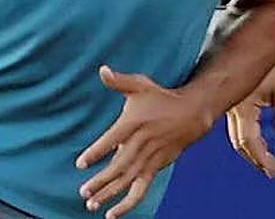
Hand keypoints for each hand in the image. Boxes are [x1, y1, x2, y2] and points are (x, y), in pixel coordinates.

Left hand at [76, 66, 214, 217]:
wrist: (192, 113)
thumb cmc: (161, 98)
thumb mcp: (141, 85)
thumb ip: (120, 81)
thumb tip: (102, 70)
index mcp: (135, 122)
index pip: (113, 140)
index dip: (97, 152)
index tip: (81, 163)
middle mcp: (143, 142)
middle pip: (120, 165)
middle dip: (102, 181)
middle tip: (84, 192)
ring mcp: (150, 157)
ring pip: (129, 180)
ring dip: (111, 194)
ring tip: (92, 204)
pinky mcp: (156, 167)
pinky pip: (141, 189)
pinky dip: (128, 203)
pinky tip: (113, 214)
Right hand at [226, 50, 274, 177]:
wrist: (259, 25)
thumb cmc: (274, 53)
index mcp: (241, 106)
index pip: (249, 143)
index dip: (261, 160)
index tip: (271, 171)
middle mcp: (228, 103)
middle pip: (237, 140)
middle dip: (253, 156)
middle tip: (267, 166)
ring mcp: (223, 94)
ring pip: (232, 128)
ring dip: (247, 143)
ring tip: (261, 153)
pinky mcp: (222, 86)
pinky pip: (228, 112)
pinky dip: (240, 127)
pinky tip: (248, 127)